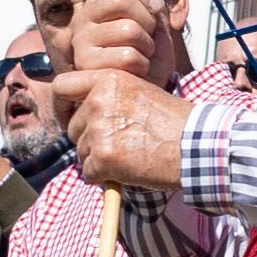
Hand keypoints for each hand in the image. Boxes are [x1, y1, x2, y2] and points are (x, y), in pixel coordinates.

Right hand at [60, 0, 168, 92]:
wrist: (141, 93)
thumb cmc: (148, 56)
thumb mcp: (155, 19)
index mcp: (100, 0)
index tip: (156, 6)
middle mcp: (85, 17)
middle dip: (148, 21)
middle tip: (149, 38)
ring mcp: (82, 41)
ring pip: (129, 30)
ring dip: (147, 47)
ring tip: (142, 56)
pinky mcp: (86, 66)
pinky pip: (128, 56)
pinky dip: (142, 66)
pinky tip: (135, 73)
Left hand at [64, 75, 184, 196]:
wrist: (194, 144)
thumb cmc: (173, 121)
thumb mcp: (139, 92)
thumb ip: (109, 97)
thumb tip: (84, 113)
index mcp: (107, 79)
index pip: (62, 86)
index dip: (62, 106)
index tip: (68, 118)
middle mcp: (98, 101)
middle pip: (73, 128)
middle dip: (89, 140)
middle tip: (116, 146)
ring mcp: (99, 129)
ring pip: (81, 153)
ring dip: (99, 160)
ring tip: (129, 157)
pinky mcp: (103, 156)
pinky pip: (89, 173)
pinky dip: (104, 178)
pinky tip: (127, 171)